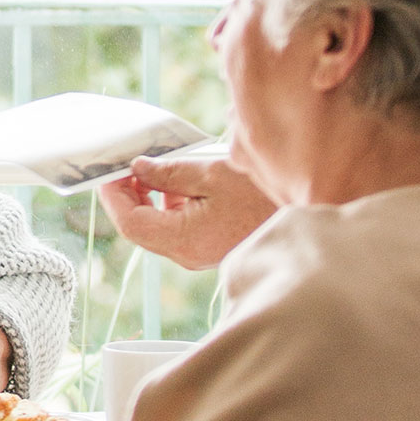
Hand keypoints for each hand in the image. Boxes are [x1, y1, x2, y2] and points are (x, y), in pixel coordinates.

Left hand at [98, 155, 277, 269]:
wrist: (311, 212)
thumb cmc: (264, 194)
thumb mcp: (211, 174)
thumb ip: (168, 174)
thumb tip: (137, 168)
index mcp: (184, 239)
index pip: (130, 224)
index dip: (113, 197)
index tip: (108, 172)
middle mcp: (187, 254)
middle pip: (138, 228)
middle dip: (126, 196)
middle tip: (125, 167)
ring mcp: (197, 254)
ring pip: (155, 228)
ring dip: (146, 199)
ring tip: (151, 169)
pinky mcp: (208, 247)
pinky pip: (175, 228)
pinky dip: (167, 206)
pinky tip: (177, 183)